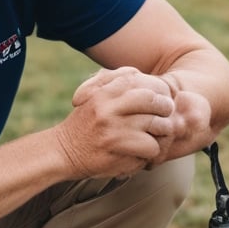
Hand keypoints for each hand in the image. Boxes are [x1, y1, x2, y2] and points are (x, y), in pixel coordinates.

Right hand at [54, 67, 175, 178]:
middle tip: (166, 117)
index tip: (163, 98)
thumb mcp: (93, 96)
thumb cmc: (84, 125)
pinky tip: (142, 153)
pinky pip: (152, 146)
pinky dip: (152, 152)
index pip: (141, 80)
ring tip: (155, 137)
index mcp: (104, 91)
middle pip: (153, 99)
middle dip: (165, 108)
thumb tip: (140, 73)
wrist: (62, 152)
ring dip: (161, 133)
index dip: (158, 88)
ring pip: (157, 124)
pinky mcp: (118, 147)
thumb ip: (114, 82)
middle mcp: (108, 105)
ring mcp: (113, 126)